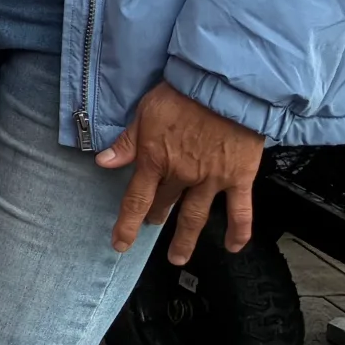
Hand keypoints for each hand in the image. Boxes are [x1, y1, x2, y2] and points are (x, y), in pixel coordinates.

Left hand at [100, 81, 265, 261]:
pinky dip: (239, 232)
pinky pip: (240, 211)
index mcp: (155, 160)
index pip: (136, 200)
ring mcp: (212, 180)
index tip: (120, 244)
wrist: (223, 86)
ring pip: (196, 217)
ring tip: (178, 258)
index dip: (126, 225)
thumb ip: (127, 142)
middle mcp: (182, 175)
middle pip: (165, 204)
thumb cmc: (181, 94)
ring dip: (186, 240)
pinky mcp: (239, 177)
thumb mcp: (145, 113)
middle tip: (153, 224)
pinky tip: (234, 247)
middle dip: (156, 217)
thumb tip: (103, 162)